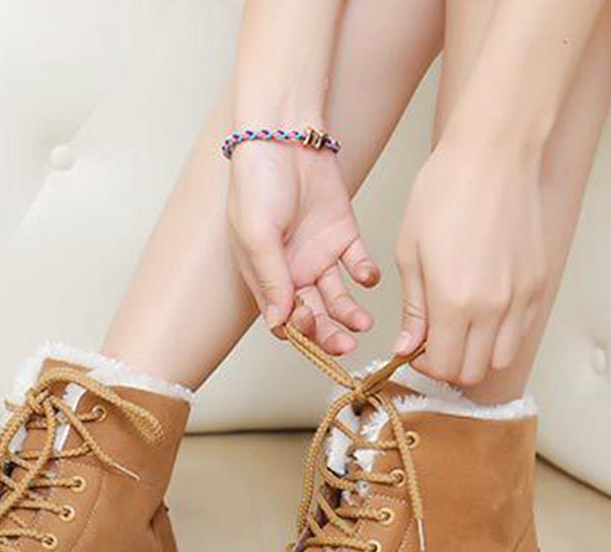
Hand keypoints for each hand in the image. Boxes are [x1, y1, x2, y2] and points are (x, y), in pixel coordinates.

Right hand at [228, 141, 378, 354]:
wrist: (285, 135)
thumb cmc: (258, 183)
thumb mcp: (257, 235)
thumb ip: (270, 279)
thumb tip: (279, 324)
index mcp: (266, 277)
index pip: (283, 319)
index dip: (297, 332)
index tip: (310, 330)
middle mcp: (292, 272)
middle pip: (313, 316)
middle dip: (328, 334)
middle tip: (346, 344)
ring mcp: (318, 255)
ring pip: (337, 298)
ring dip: (349, 314)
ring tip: (362, 322)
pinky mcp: (343, 236)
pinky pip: (357, 264)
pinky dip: (364, 274)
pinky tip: (366, 277)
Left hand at [394, 140, 546, 383]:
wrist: (491, 156)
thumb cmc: (443, 194)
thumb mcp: (409, 255)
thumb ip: (413, 310)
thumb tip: (406, 347)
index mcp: (453, 302)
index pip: (443, 367)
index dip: (423, 367)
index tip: (413, 350)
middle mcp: (493, 307)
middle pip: (472, 371)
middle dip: (448, 366)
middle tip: (433, 342)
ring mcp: (521, 297)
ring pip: (501, 358)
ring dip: (476, 354)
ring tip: (458, 328)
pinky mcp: (538, 284)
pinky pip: (521, 331)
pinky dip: (500, 335)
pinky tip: (481, 312)